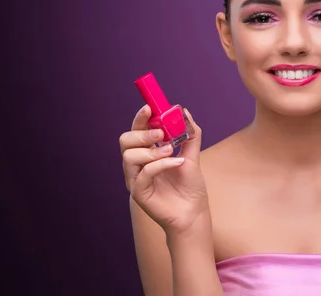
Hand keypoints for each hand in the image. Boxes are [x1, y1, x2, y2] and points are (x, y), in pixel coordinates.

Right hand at [120, 105, 208, 234]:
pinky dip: (161, 165)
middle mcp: (137, 165)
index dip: (140, 118)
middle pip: (125, 141)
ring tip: (171, 152)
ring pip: (129, 157)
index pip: (136, 131)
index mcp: (146, 153)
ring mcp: (136, 179)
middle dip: (143, 134)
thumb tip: (184, 112)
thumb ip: (189, 134)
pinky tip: (177, 164)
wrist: (194, 212)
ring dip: (151, 151)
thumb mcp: (192, 155)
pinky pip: (143, 174)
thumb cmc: (190, 186)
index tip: (150, 108)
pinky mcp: (139, 193)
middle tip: (161, 135)